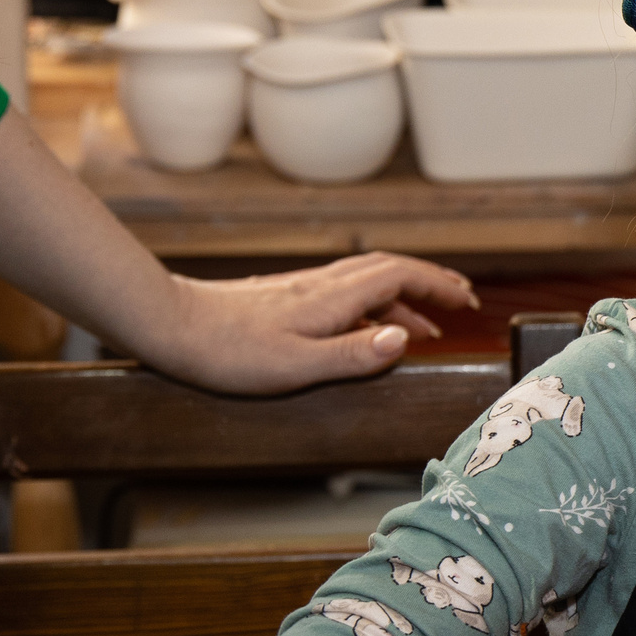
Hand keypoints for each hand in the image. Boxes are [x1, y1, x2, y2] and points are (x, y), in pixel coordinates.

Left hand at [139, 254, 478, 394]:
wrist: (169, 325)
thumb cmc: (227, 352)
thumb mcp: (296, 365)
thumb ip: (353, 354)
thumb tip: (404, 338)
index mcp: (332, 298)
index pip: (400, 276)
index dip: (437, 285)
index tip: (466, 301)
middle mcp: (322, 286)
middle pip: (389, 270)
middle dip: (429, 284)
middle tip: (460, 301)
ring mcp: (302, 291)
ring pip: (367, 282)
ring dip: (403, 297)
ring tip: (425, 327)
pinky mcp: (285, 300)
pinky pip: (344, 294)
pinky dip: (372, 306)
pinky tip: (367, 328)